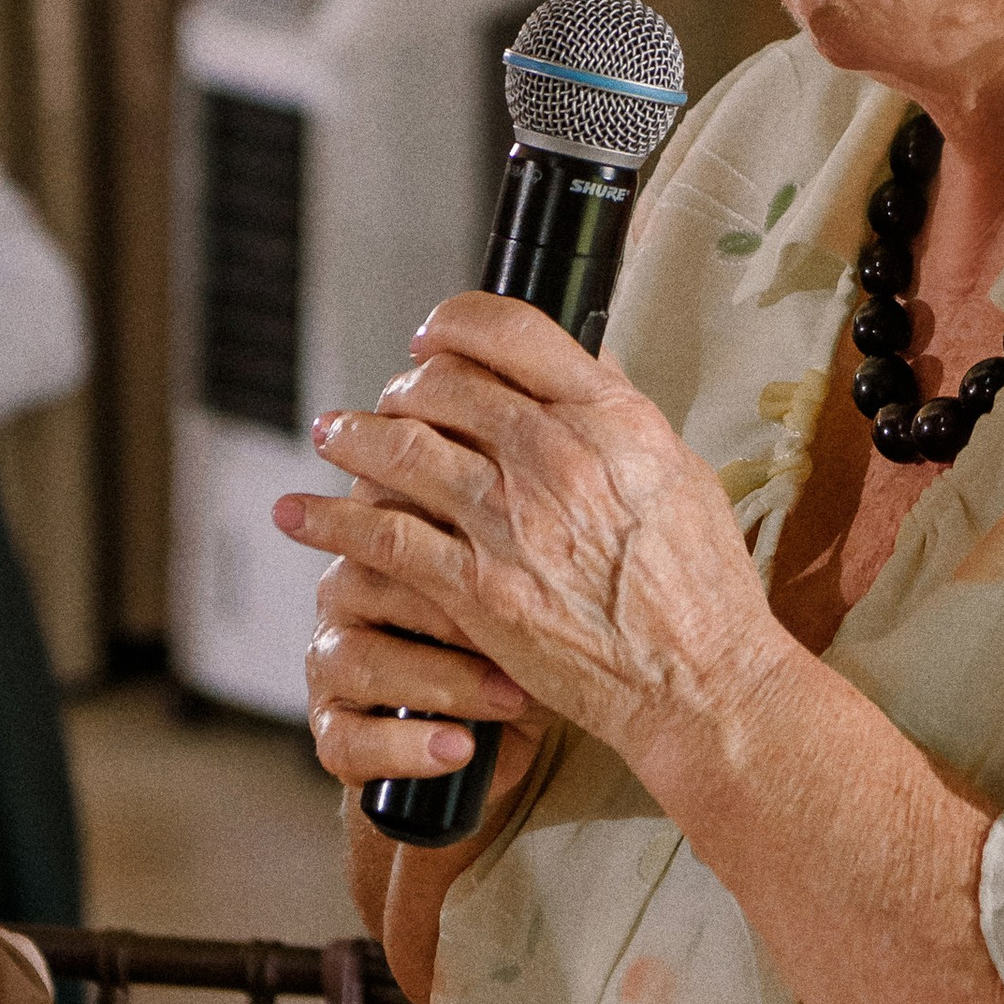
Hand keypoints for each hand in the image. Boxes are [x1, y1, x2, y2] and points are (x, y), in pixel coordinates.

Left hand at [275, 292, 787, 779]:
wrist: (699, 679)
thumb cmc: (700, 585)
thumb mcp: (682, 471)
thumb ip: (624, 415)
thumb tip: (588, 364)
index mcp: (610, 418)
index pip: (511, 331)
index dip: (455, 323)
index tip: (434, 338)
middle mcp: (555, 457)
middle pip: (444, 385)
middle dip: (406, 385)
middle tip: (391, 399)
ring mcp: (510, 523)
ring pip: (401, 449)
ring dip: (353, 436)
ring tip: (332, 435)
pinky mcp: (476, 589)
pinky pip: (382, 536)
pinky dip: (332, 519)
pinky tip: (302, 513)